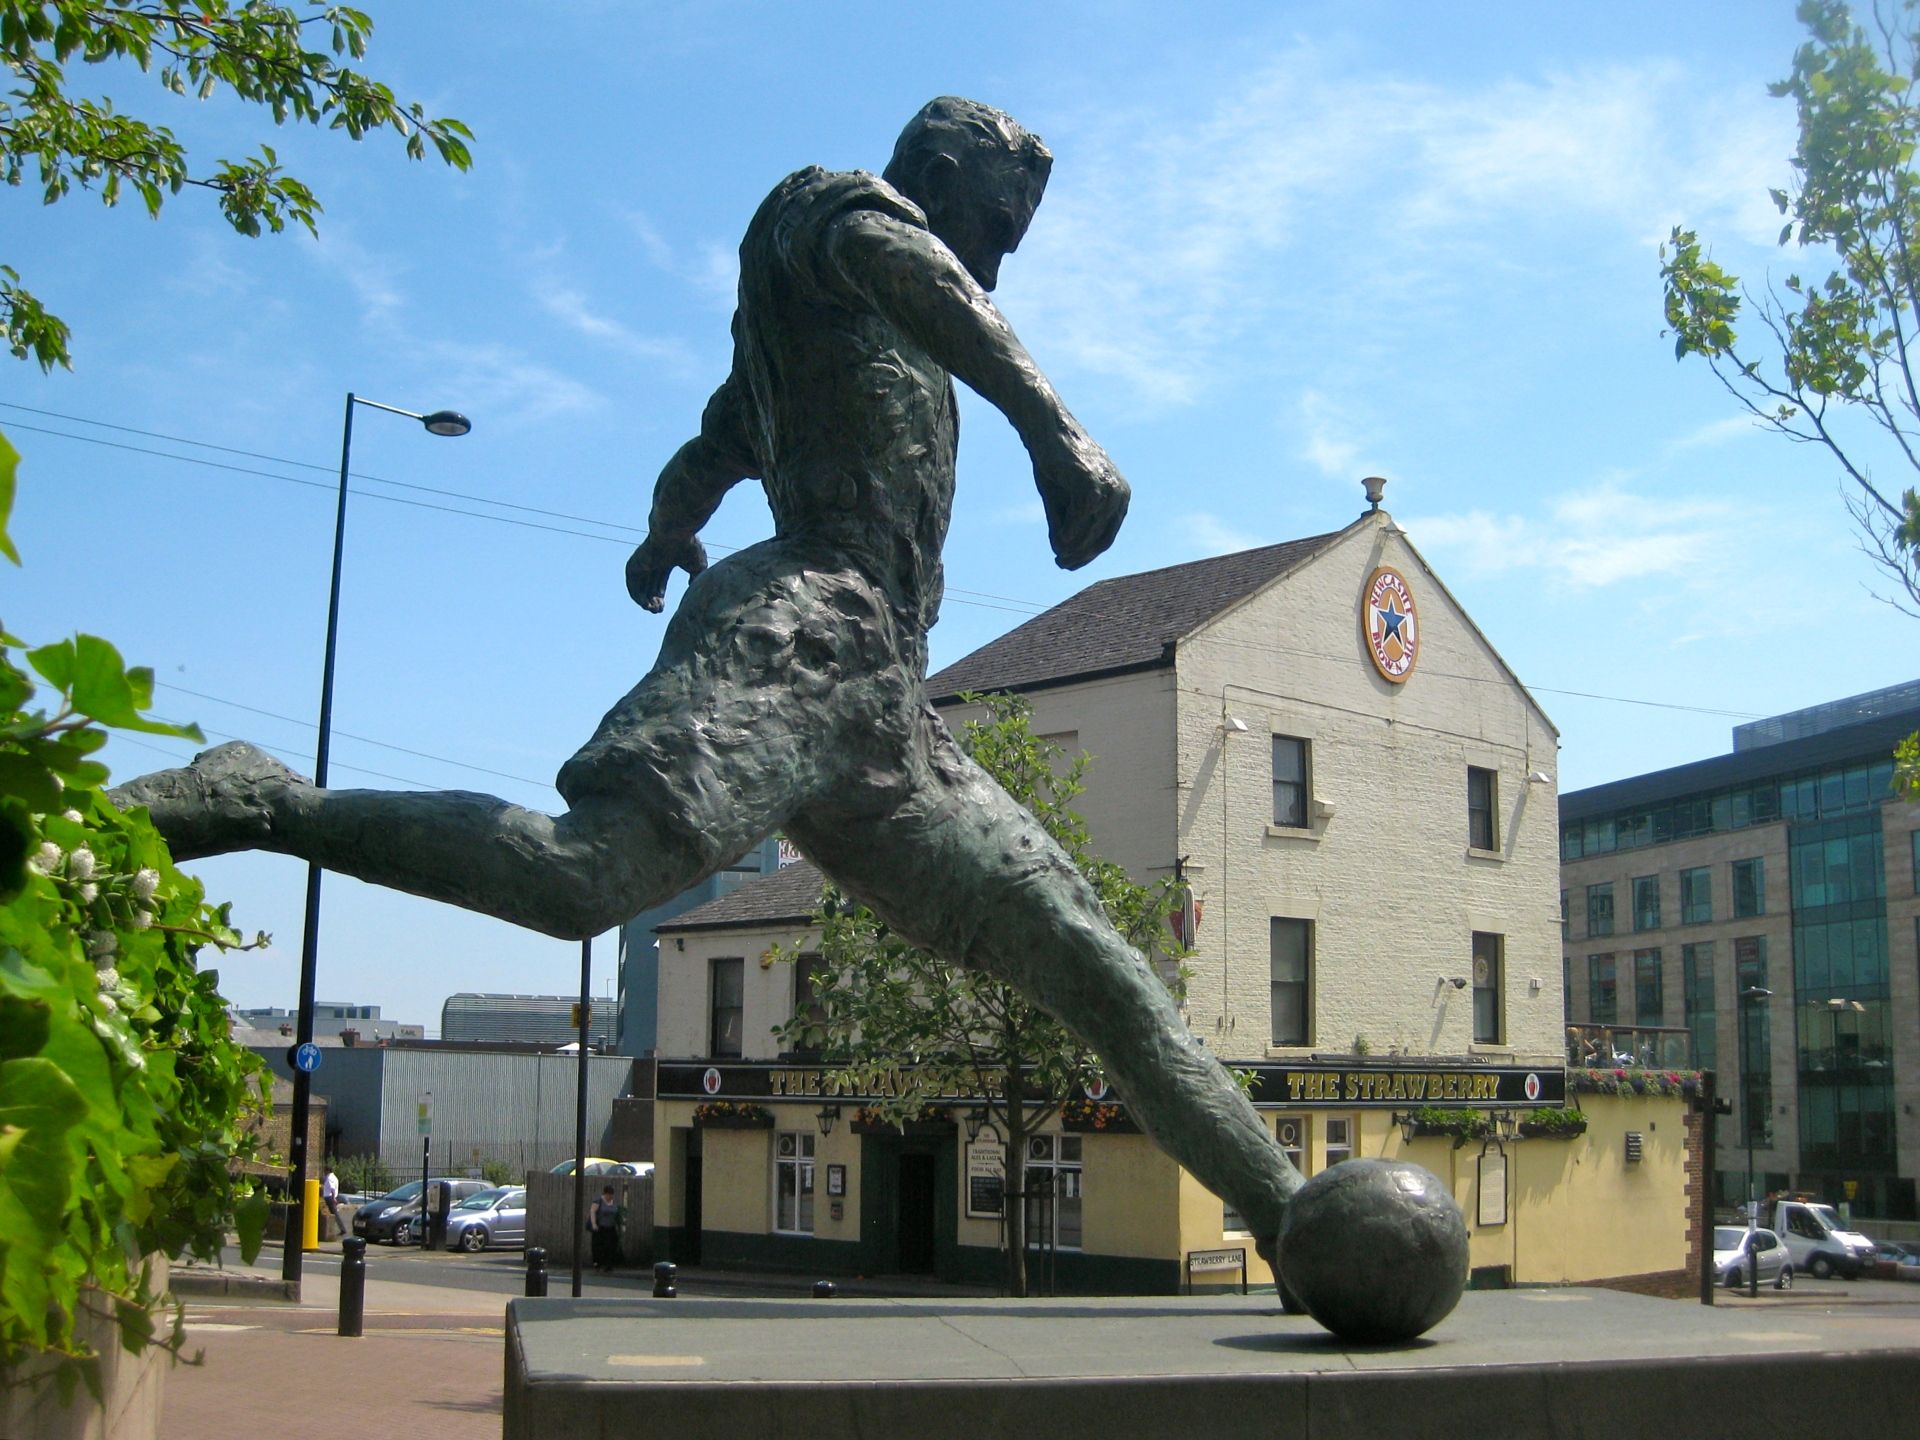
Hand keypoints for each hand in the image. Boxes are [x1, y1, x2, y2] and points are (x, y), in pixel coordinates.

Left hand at [625, 533, 707, 611]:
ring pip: (639, 586)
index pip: (659, 582)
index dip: (660, 596)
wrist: (674, 532)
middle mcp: (652, 562)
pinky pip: (631, 584)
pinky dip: (636, 595)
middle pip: (648, 586)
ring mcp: (642, 563)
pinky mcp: (634, 564)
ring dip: (644, 600)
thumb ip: (695, 578)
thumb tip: (692, 588)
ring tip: (653, 609)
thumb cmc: (688, 546)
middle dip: (653, 601)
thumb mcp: (697, 566)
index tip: (664, 607)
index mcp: (665, 561)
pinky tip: (644, 604)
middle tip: (658, 611)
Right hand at [1034, 425, 1130, 569]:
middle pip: (1103, 537)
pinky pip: (1083, 516)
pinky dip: (1072, 532)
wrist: (1047, 429)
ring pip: (1094, 530)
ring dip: (1075, 548)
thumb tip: (1063, 552)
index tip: (1068, 564)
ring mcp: (1109, 486)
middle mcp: (1120, 492)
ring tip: (1059, 556)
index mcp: (1119, 496)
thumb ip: (1066, 523)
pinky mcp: (1093, 481)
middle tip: (1061, 565)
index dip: (1087, 554)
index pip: (1107, 535)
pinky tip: (1060, 543)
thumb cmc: (1055, 462)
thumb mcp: (1062, 499)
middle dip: (1082, 556)